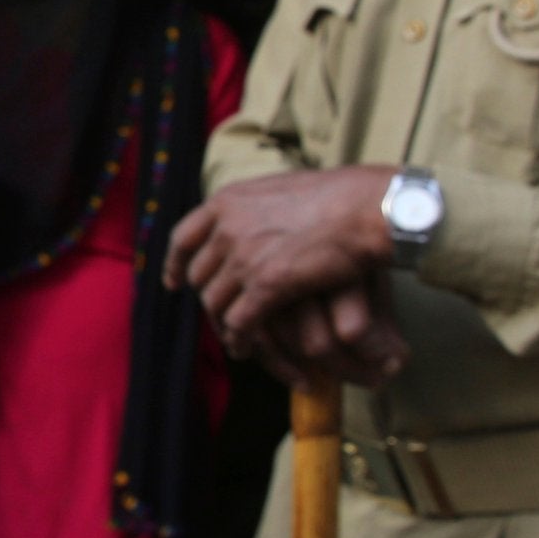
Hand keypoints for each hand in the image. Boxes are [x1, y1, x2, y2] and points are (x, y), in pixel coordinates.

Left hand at [164, 166, 404, 380]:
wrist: (365, 207)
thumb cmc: (339, 196)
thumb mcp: (280, 189)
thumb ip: (256, 207)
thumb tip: (251, 218)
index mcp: (227, 202)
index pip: (183, 237)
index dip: (174, 263)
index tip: (173, 282)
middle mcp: (227, 229)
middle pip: (199, 275)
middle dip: (208, 297)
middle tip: (221, 314)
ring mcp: (243, 258)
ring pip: (214, 302)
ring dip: (222, 324)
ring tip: (233, 338)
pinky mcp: (266, 286)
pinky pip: (239, 321)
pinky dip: (239, 339)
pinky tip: (245, 349)